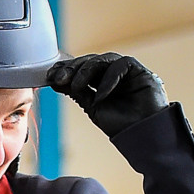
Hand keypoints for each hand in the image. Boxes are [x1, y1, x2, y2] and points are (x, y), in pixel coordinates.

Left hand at [48, 53, 167, 137]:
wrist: (142, 134)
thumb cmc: (121, 124)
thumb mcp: (93, 107)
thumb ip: (78, 92)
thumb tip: (57, 81)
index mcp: (101, 81)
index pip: (82, 69)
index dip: (66, 69)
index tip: (50, 76)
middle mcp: (113, 73)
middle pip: (90, 61)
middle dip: (72, 68)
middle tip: (59, 78)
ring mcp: (126, 71)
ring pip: (103, 59)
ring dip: (86, 71)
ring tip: (76, 86)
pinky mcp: (140, 71)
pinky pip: (121, 65)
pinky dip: (108, 79)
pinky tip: (100, 95)